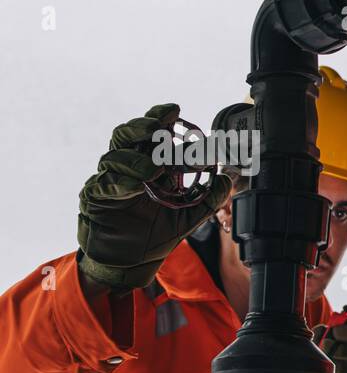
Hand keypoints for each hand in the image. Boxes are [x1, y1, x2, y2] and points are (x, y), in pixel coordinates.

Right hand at [77, 105, 232, 290]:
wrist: (132, 262)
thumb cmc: (156, 234)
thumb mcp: (189, 216)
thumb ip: (208, 198)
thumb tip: (226, 179)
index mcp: (149, 164)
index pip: (152, 134)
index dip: (160, 118)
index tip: (175, 110)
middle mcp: (127, 167)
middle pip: (127, 135)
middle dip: (143, 127)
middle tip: (158, 128)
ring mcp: (109, 180)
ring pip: (114, 156)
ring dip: (136, 159)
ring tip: (155, 169)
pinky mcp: (95, 197)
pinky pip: (104, 183)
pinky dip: (120, 181)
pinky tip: (135, 185)